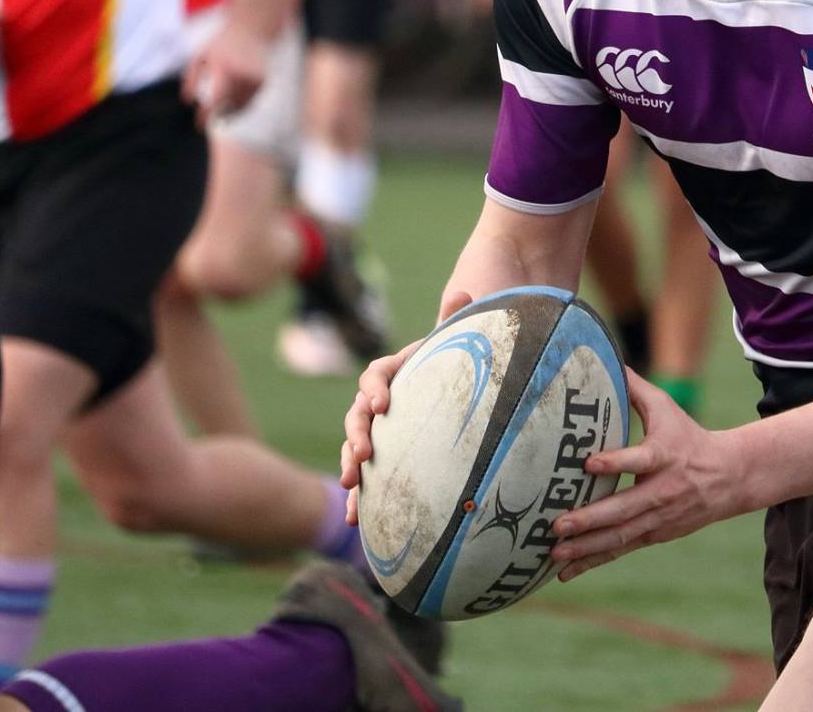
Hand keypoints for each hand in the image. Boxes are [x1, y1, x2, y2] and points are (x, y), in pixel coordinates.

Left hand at [183, 18, 268, 123]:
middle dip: (221, 116)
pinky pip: (252, 99)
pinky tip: (236, 105)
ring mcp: (254, 78)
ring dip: (232, 113)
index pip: (215, 99)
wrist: (253, 27)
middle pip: (230, 107)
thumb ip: (191, 77)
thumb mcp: (202, 54)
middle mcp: (241, 74)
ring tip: (224, 116)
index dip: (206, 115)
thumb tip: (186, 100)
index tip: (199, 125)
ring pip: (242, 105)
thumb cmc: (223, 42)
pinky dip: (243, 105)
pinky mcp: (263, 80)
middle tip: (214, 120)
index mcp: (223, 67)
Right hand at [340, 289, 471, 524]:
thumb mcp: (454, 345)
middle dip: (356, 434)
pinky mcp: (381, 460)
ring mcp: (377, 432)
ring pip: (354, 447)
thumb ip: (454, 320)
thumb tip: (463, 292)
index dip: (376, 387)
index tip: (383, 403)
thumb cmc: (451, 367)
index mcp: (394, 372)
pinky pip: (366, 480)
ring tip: (351, 483)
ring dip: (350, 464)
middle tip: (362, 452)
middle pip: (358, 414)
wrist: (453, 396)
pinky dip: (359, 498)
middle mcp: (379, 402)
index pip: (376, 374)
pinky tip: (357, 520)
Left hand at [549, 369, 748, 581]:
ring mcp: (659, 518)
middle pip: (625, 509)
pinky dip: (593, 561)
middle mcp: (662, 491)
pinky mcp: (654, 535)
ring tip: (555, 552)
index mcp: (664, 456)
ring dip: (587, 546)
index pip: (639, 460)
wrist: (729, 477)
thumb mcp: (667, 410)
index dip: (616, 462)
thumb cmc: (688, 437)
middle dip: (590, 519)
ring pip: (620, 536)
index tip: (589, 462)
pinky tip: (565, 572)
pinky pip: (621, 550)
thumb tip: (608, 360)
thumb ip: (636, 390)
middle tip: (558, 523)